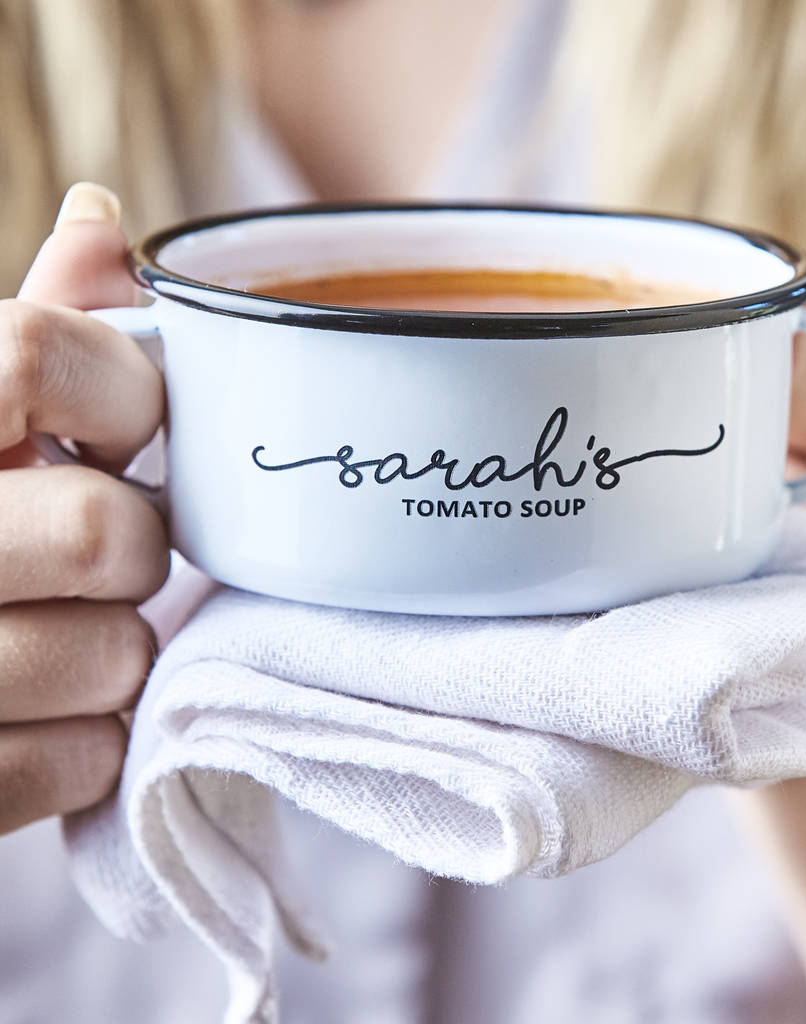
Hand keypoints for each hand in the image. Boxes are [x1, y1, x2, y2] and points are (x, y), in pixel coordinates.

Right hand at [0, 184, 167, 834]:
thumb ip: (36, 328)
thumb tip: (106, 223)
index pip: (33, 356)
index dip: (124, 397)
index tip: (127, 430)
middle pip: (109, 530)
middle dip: (130, 543)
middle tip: (90, 549)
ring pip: (115, 656)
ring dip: (114, 649)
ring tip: (52, 633)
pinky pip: (87, 760)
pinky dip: (87, 742)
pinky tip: (34, 716)